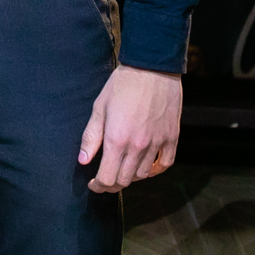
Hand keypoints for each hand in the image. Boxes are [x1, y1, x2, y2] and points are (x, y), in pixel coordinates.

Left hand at [78, 65, 181, 191]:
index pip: (107, 179)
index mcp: (116, 140)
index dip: (99, 186)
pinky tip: (146, 166)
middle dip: (112, 183)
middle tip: (105, 177)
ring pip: (143, 175)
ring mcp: (157, 144)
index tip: (93, 183)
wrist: (152, 69)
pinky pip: (165, 165)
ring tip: (123, 167)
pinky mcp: (171, 138)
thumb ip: (91, 137)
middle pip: (125, 181)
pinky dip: (155, 170)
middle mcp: (137, 146)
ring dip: (131, 176)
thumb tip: (83, 161)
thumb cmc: (122, 85)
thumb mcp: (99, 108)